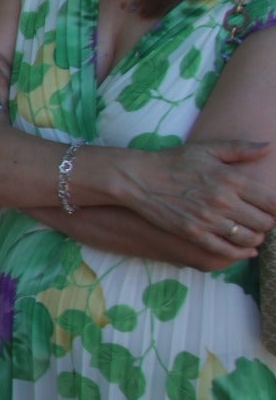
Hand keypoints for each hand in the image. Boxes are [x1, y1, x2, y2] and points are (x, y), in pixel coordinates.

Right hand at [115, 140, 275, 258]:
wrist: (138, 178)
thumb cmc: (172, 162)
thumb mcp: (205, 149)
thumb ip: (240, 149)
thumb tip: (269, 146)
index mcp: (230, 179)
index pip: (273, 202)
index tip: (273, 208)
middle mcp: (223, 201)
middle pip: (265, 223)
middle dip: (268, 223)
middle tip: (261, 220)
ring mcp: (209, 219)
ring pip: (249, 238)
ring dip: (256, 238)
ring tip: (251, 232)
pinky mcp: (194, 234)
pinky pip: (228, 250)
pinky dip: (242, 253)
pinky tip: (246, 249)